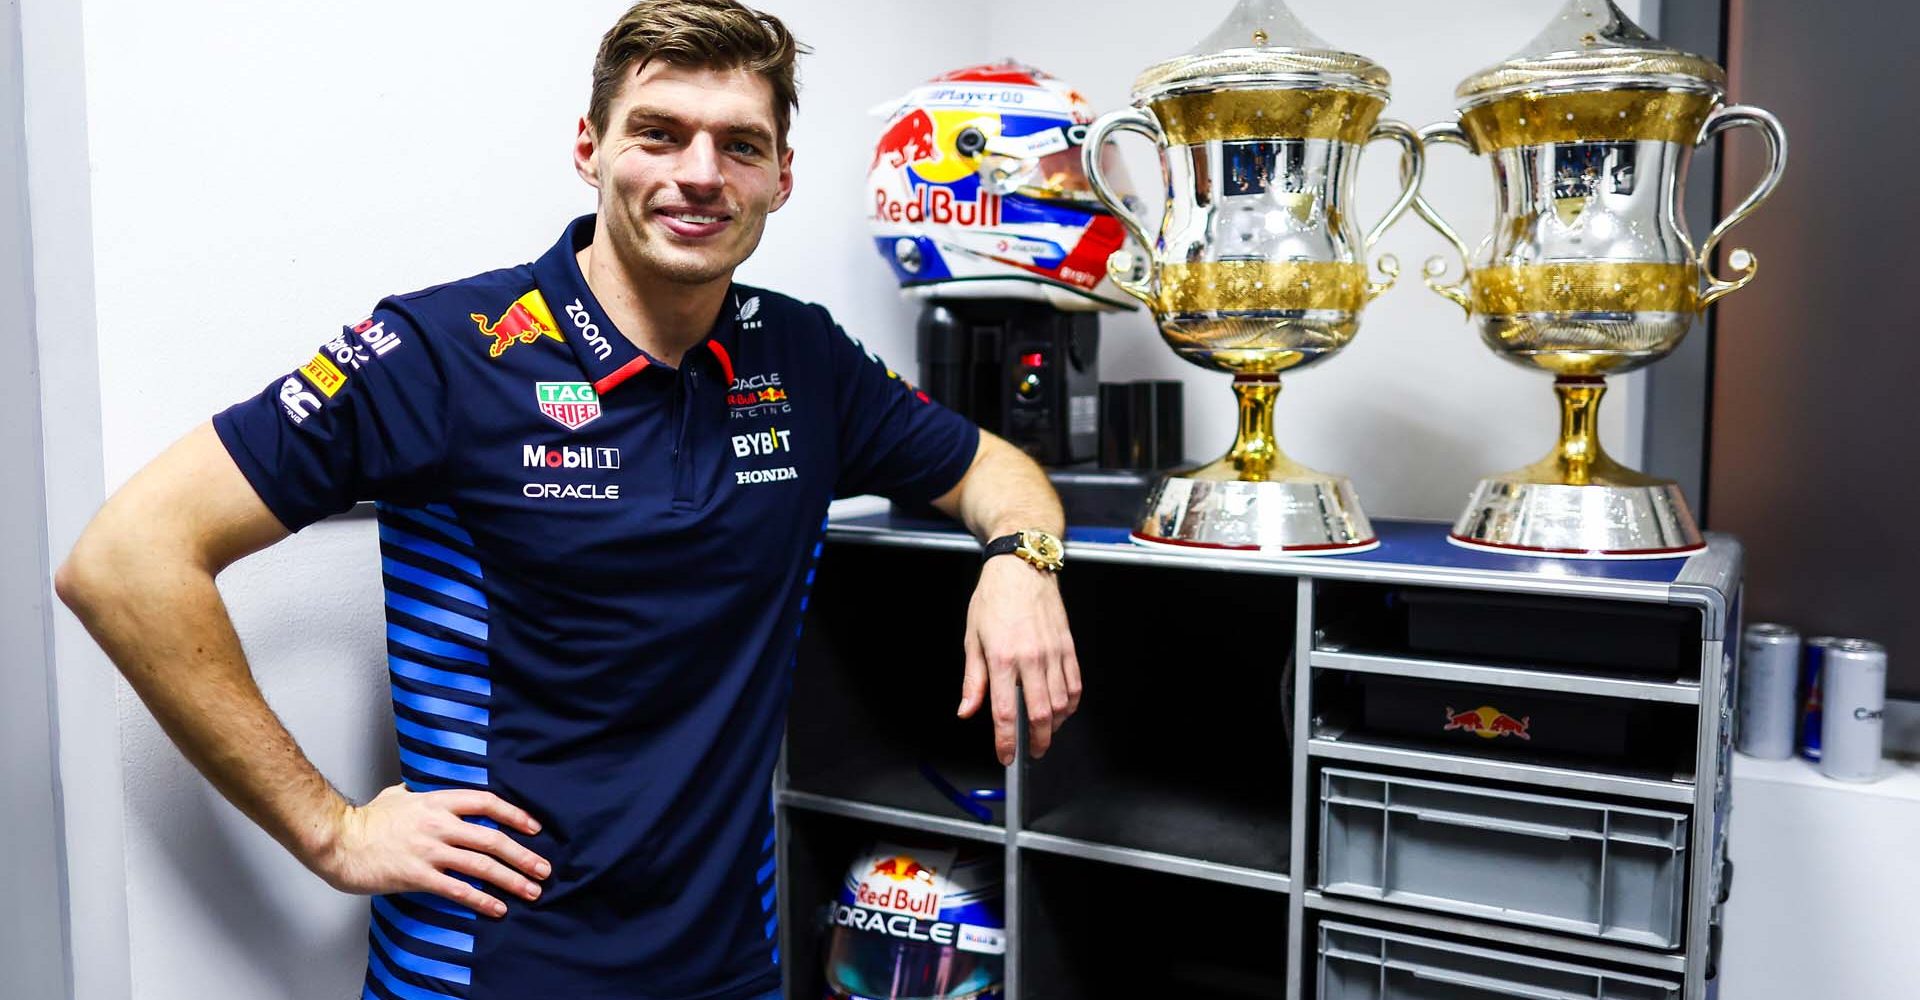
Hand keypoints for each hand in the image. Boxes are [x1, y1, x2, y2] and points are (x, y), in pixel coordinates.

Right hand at [311, 784, 550, 916]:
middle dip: (523, 855)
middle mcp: (439, 824)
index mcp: (437, 801)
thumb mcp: (398, 795)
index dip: (515, 815)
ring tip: (531, 890)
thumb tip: (421, 789)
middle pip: (492, 838)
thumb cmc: (366, 820)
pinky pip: (458, 889)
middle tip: (543, 868)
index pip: (487, 803)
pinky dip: (482, 900)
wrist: (339, 841)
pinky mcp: (417, 875)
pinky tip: (497, 908)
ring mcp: (429, 850)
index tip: (534, 828)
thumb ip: (418, 794)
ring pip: (481, 865)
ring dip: (511, 879)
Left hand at [958, 557, 1081, 765]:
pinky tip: (1063, 710)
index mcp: (1002, 658)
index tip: (1006, 756)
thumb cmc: (994, 599)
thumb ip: (972, 680)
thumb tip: (967, 711)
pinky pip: (1075, 684)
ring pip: (1062, 703)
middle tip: (1032, 753)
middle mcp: (1030, 659)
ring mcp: (1053, 653)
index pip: (1005, 713)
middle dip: (1037, 741)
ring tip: (1045, 733)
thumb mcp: (972, 638)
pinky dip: (1071, 704)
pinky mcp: (1067, 646)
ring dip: (1055, 725)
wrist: (1022, 567)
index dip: (1006, 741)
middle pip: (1040, 714)